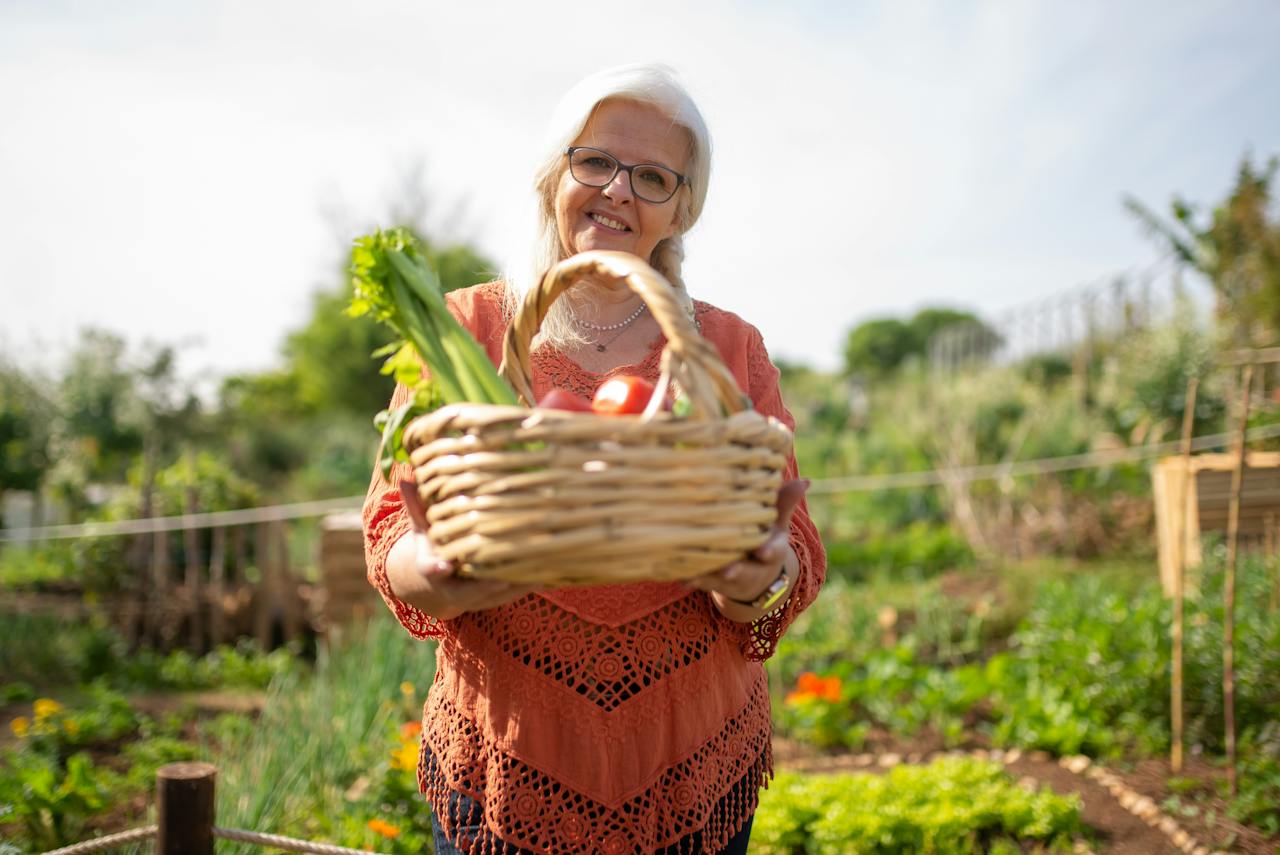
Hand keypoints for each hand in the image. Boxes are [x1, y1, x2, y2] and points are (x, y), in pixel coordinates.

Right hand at [385, 481, 541, 619]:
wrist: (436, 589)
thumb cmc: (431, 550)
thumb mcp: (420, 531)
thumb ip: (417, 508)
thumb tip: (405, 478)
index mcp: (431, 568)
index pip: (431, 569)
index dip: (436, 568)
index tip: (442, 566)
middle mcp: (450, 588)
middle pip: (469, 589)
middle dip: (488, 581)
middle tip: (507, 568)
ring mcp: (472, 599)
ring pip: (495, 595)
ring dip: (516, 583)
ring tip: (538, 565)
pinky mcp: (491, 601)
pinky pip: (510, 596)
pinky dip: (526, 585)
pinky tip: (547, 571)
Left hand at [685, 479, 807, 615]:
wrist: (755, 579)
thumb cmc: (764, 539)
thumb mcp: (778, 524)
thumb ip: (785, 503)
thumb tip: (805, 480)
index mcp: (771, 551)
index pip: (773, 552)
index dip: (768, 552)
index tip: (762, 551)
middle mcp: (753, 568)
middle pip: (745, 572)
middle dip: (736, 571)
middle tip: (728, 569)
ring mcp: (732, 578)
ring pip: (719, 580)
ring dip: (708, 578)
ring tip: (694, 574)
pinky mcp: (713, 583)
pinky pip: (702, 583)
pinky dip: (691, 580)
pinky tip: (679, 575)